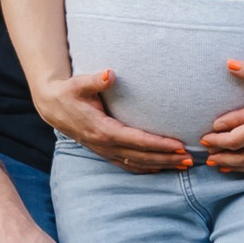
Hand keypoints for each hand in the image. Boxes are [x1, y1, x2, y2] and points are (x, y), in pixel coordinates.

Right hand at [34, 65, 192, 177]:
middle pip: (142, 156)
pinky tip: (161, 168)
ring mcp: (105, 151)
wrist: (53, 107)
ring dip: (161, 165)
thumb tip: (110, 74)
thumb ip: (95, 80)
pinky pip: (128, 165)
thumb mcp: (79, 83)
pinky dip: (146, 169)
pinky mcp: (105, 152)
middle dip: (167, 158)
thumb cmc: (69, 92)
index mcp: (102, 129)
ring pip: (137, 164)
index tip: (178, 145)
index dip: (159, 145)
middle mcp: (105, 144)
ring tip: (184, 166)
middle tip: (191, 160)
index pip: (137, 140)